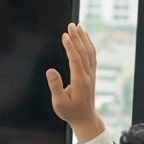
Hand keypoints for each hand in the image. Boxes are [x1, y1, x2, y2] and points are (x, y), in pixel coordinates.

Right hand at [45, 22, 102, 141]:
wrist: (86, 119)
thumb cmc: (71, 112)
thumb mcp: (59, 103)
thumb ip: (55, 86)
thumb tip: (50, 71)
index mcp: (80, 81)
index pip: (75, 59)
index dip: (70, 46)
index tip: (64, 35)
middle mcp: (88, 76)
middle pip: (84, 52)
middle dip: (77, 37)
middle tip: (72, 25)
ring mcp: (91, 75)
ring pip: (90, 53)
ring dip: (84, 39)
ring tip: (79, 27)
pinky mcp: (91, 75)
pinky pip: (92, 56)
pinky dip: (89, 45)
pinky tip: (85, 39)